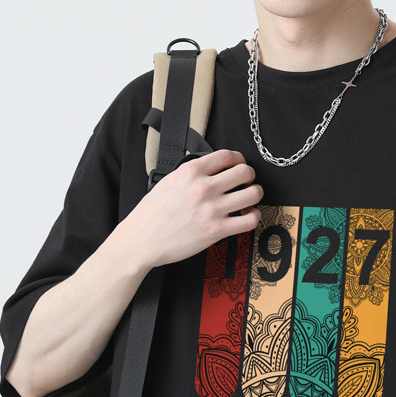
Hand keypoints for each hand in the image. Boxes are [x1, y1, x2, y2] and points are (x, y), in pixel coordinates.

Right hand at [122, 148, 261, 269]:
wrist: (141, 241)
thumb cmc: (151, 215)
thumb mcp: (168, 181)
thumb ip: (191, 173)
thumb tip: (210, 170)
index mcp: (190, 171)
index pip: (227, 155)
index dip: (239, 159)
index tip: (239, 165)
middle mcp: (203, 187)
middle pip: (245, 172)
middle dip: (249, 176)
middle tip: (245, 183)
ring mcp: (212, 209)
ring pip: (253, 193)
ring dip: (254, 195)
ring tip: (248, 200)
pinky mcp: (217, 230)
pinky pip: (250, 219)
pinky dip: (254, 216)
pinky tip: (246, 216)